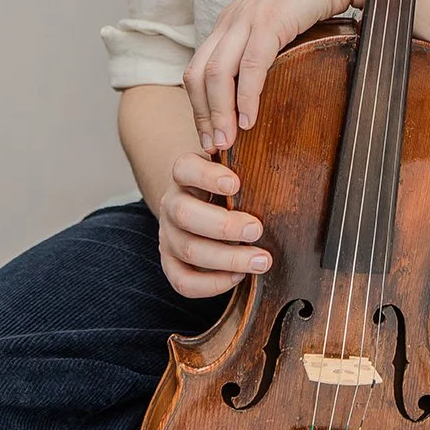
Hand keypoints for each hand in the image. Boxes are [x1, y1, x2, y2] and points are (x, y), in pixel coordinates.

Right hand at [159, 150, 268, 297]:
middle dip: (224, 225)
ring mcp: (168, 235)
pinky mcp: (170, 262)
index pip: (185, 168)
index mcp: (185, 174)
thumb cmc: (227, 186)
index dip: (208, 176)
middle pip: (184, 214)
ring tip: (261, 260)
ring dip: (228, 259)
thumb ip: (243, 158)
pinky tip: (238, 277)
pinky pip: (183, 282)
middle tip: (257, 229)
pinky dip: (212, 284)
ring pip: (188, 250)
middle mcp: (172, 203)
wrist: (201, 203)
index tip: (236, 184)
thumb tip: (252, 146)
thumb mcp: (233, 166)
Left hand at [183, 0, 372, 155]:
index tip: (208, 135)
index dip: (198, 107)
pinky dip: (246, 96)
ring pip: (216, 74)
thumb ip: (268, 47)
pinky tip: (250, 119)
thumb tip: (267, 85)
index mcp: (230, 22)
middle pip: (197, 75)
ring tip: (227, 141)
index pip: (197, 70)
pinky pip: (250, 65)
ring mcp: (247, 19)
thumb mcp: (282, 24)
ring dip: (219, 112)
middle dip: (201, 115)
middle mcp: (231, 20)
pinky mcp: (270, 20)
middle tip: (212, 146)